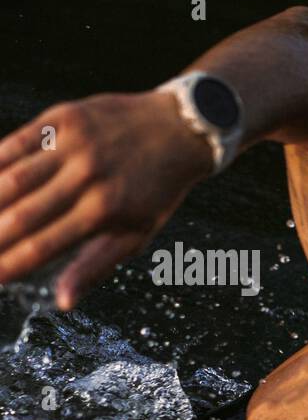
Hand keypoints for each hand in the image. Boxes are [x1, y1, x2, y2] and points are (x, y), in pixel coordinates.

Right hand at [0, 90, 213, 308]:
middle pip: (22, 215)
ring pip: (12, 179)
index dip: (10, 265)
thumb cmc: (155, 191)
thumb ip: (95, 266)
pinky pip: (15, 142)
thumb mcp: (136, 234)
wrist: (178, 130)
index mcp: (104, 212)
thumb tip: (63, 302)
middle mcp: (87, 179)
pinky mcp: (64, 117)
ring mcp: (73, 146)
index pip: (44, 246)